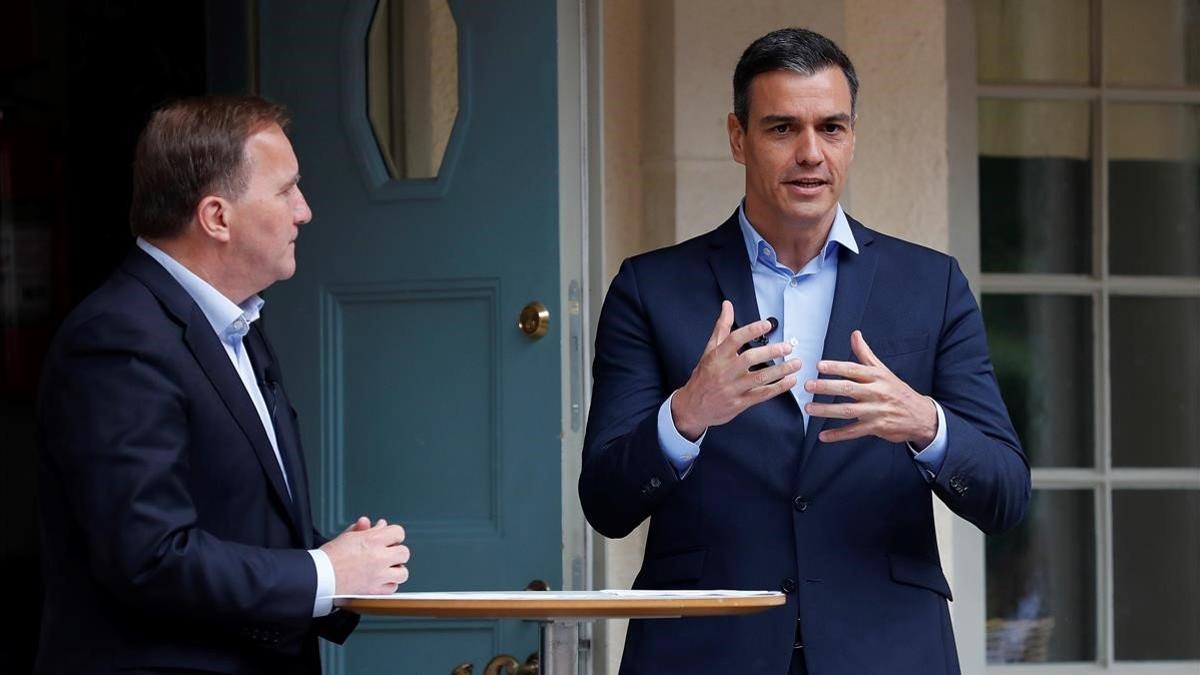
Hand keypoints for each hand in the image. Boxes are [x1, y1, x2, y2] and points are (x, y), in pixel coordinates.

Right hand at [320, 516, 410, 594]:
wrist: (318, 578)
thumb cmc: (328, 558)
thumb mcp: (347, 537)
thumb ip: (366, 529)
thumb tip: (379, 524)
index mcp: (373, 540)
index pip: (398, 532)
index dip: (393, 535)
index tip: (389, 539)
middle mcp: (379, 557)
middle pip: (404, 553)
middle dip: (396, 553)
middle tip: (387, 554)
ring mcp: (379, 576)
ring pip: (403, 573)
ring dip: (395, 570)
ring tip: (385, 569)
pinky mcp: (375, 591)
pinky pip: (393, 588)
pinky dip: (389, 585)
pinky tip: (380, 581)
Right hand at [671, 301, 802, 439]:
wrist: (692, 407)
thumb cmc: (703, 377)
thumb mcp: (709, 350)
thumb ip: (722, 327)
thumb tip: (727, 305)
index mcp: (717, 356)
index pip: (734, 339)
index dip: (751, 330)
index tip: (767, 324)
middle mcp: (724, 372)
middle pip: (749, 359)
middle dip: (771, 352)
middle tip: (788, 347)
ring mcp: (732, 388)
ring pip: (759, 378)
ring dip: (780, 370)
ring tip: (796, 363)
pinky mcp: (739, 403)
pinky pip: (762, 395)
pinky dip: (778, 388)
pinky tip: (790, 380)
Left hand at [804, 330, 937, 445]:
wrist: (921, 416)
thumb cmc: (897, 391)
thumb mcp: (883, 371)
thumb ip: (865, 354)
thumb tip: (855, 334)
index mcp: (877, 377)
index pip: (854, 369)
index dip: (836, 367)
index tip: (819, 366)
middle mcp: (877, 392)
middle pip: (849, 389)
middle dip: (827, 387)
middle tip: (808, 385)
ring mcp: (876, 411)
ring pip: (848, 411)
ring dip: (827, 410)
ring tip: (809, 408)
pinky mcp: (876, 427)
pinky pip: (854, 432)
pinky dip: (838, 435)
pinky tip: (823, 436)